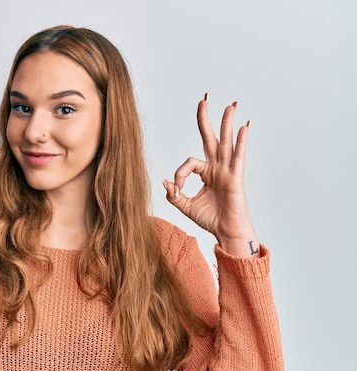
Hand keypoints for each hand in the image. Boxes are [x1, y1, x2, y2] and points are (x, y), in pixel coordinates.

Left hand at [163, 96, 258, 256]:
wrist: (226, 233)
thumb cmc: (210, 219)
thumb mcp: (185, 206)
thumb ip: (174, 194)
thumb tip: (165, 181)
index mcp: (206, 172)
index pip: (189, 163)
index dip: (179, 174)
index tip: (177, 189)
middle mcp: (217, 168)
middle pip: (210, 138)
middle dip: (206, 119)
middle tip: (204, 100)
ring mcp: (228, 171)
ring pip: (226, 142)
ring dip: (227, 123)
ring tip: (230, 105)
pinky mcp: (236, 177)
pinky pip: (238, 157)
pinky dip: (241, 142)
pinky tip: (243, 127)